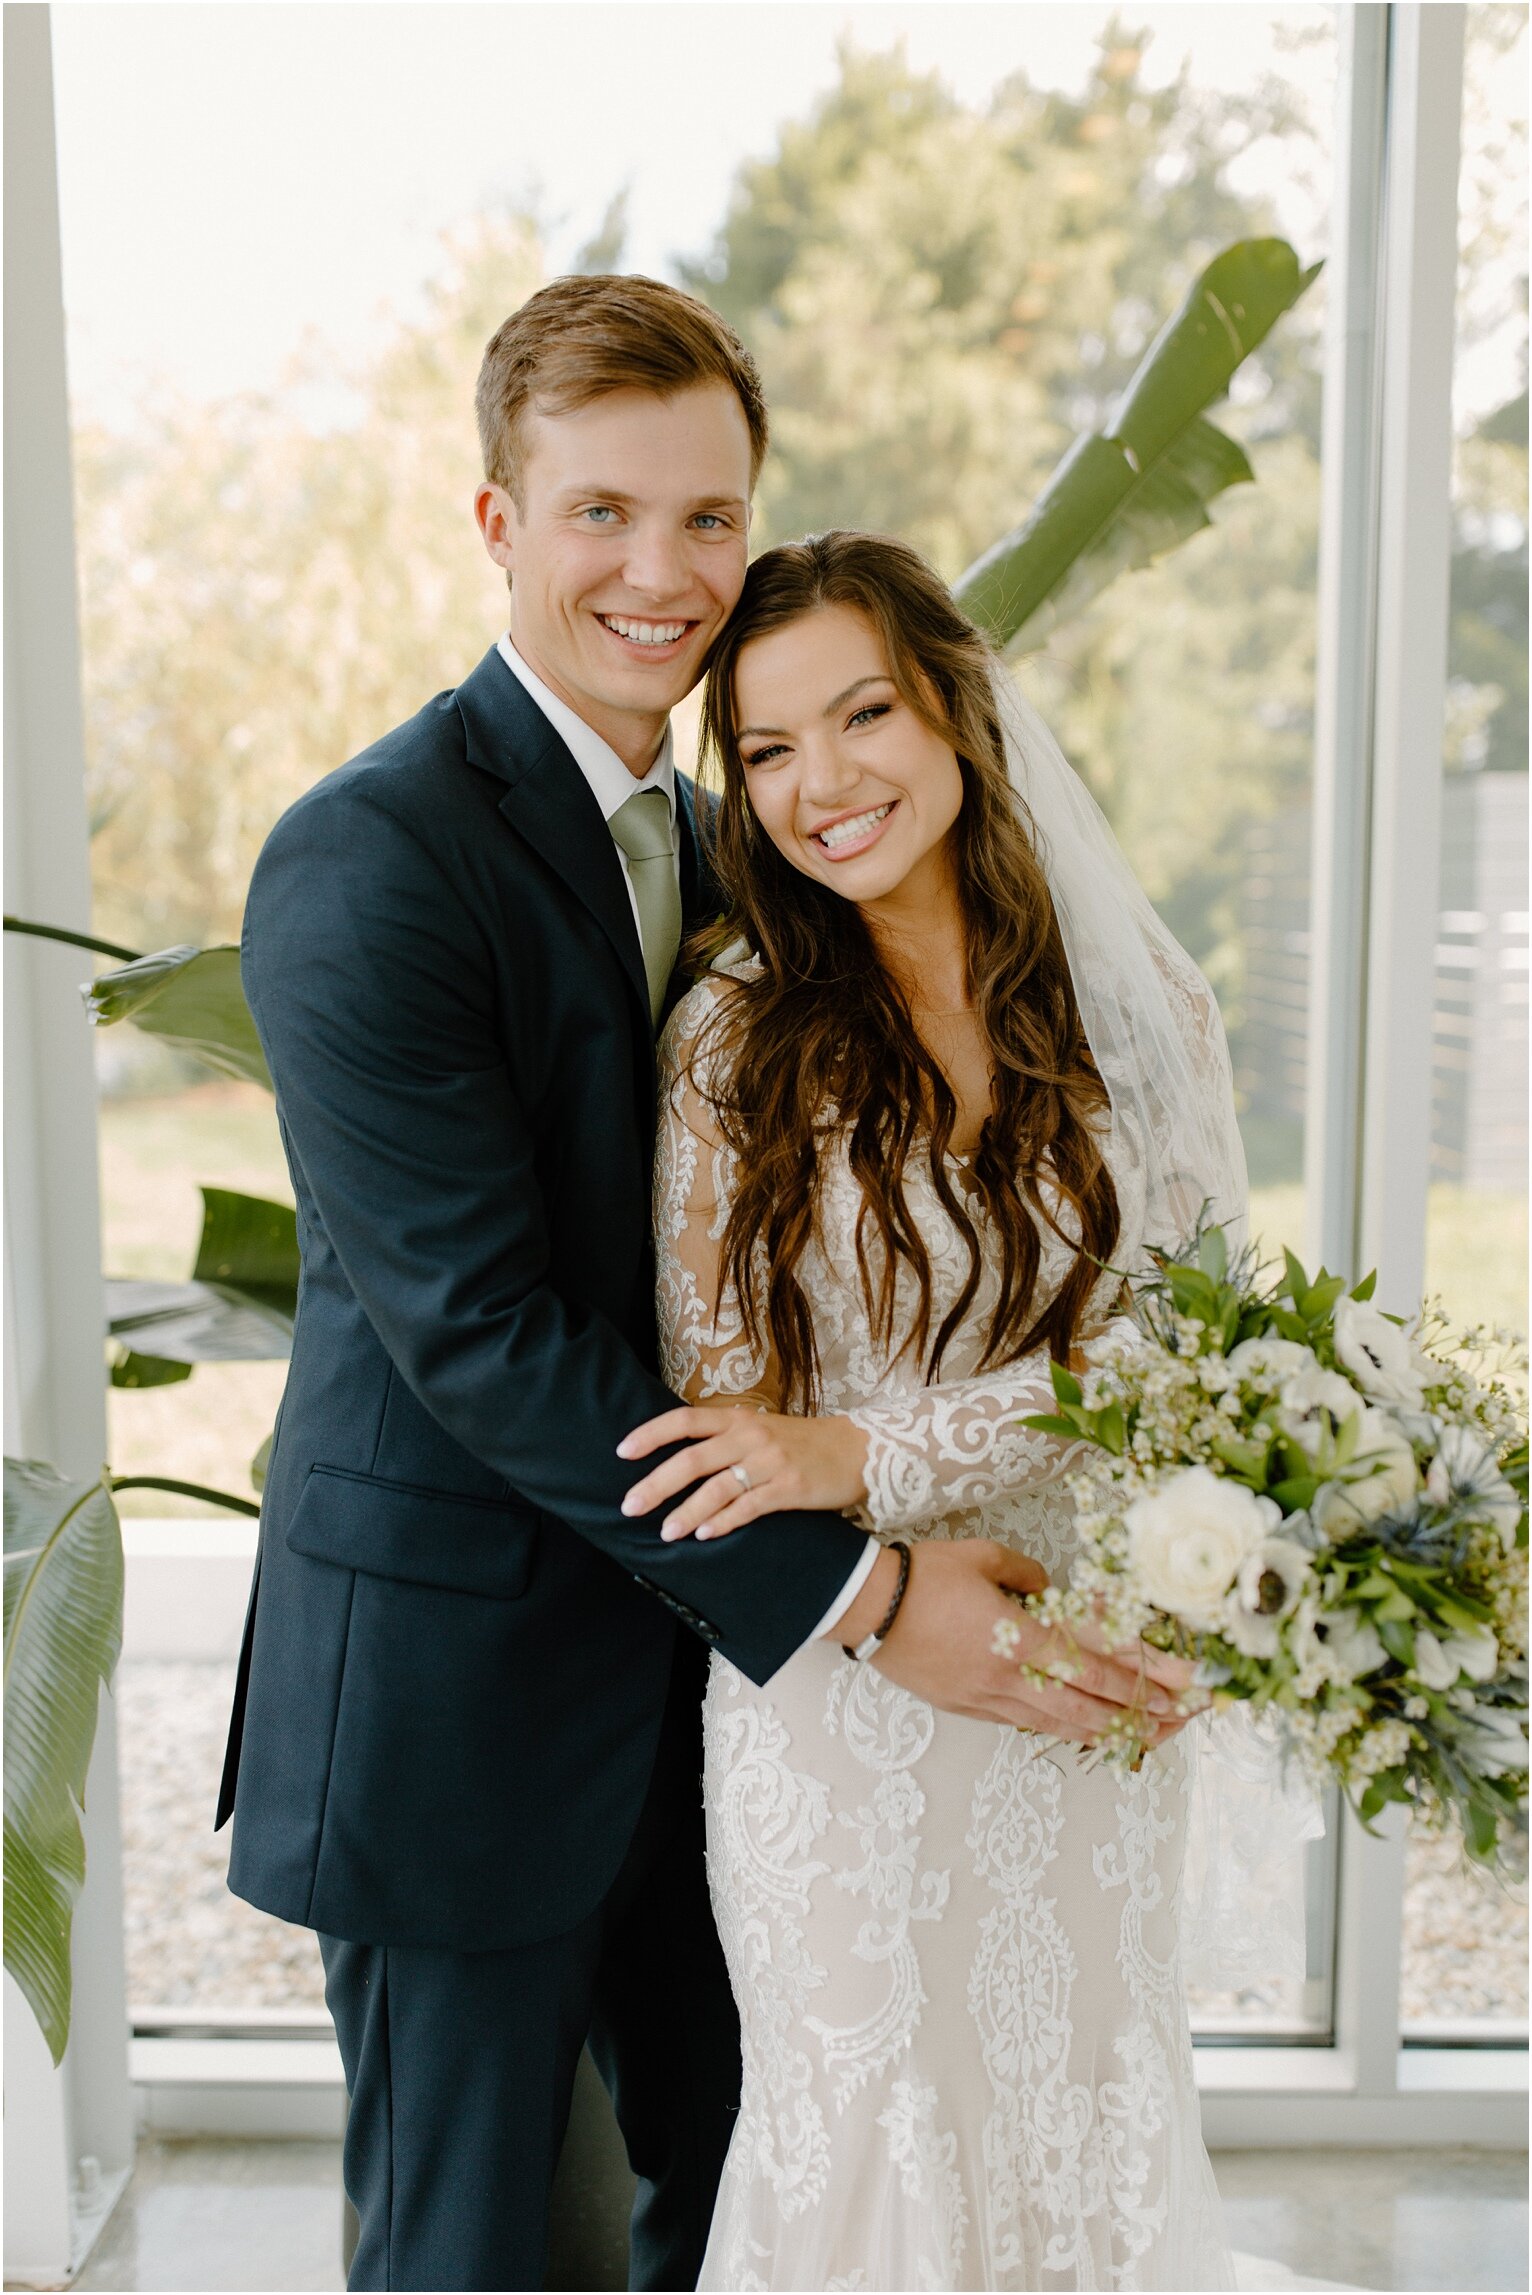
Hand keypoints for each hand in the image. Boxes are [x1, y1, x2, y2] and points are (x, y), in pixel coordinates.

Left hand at [617, 1405, 869, 1539]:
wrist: (857, 1450)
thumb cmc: (801, 1443)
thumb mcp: (760, 1429)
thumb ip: (723, 1438)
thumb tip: (676, 1459)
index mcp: (738, 1419)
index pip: (684, 1420)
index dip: (651, 1435)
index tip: (622, 1452)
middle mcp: (750, 1436)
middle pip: (692, 1459)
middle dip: (656, 1484)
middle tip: (629, 1506)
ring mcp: (771, 1462)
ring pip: (717, 1488)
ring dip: (686, 1511)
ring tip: (665, 1532)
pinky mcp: (790, 1488)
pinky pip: (749, 1507)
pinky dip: (724, 1522)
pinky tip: (704, 1534)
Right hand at [843, 1543, 1194, 1746]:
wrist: (864, 1606)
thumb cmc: (921, 1575)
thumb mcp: (983, 1557)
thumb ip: (1027, 1574)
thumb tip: (1050, 1589)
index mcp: (1020, 1635)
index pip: (1098, 1662)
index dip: (1147, 1675)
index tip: (1184, 1683)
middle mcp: (1010, 1676)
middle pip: (1090, 1705)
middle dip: (1143, 1714)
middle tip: (1184, 1718)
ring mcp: (988, 1698)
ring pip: (1061, 1725)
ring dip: (1108, 1732)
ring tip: (1148, 1737)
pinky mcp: (969, 1708)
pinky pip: (1026, 1725)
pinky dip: (1062, 1731)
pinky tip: (1084, 1733)